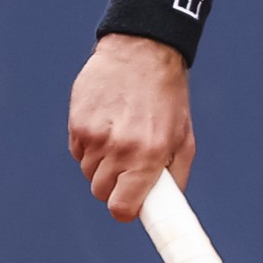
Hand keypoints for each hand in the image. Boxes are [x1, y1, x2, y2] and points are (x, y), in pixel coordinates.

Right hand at [68, 34, 191, 219]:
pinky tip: (105, 125)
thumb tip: (163, 207)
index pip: (122, 207)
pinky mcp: (78, 122)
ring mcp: (95, 135)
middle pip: (101, 192)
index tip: (128, 206)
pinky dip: (88, 147)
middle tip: (127, 167)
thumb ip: (175, 177)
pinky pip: (77, 152)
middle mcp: (120, 148)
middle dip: (114, 185)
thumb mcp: (184, 138)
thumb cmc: (168, 99)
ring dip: (101, 164)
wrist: (142, 52)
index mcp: (149, 156)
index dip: (125, 210)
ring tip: (119, 138)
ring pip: (88, 172)